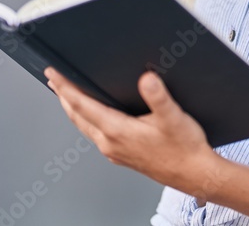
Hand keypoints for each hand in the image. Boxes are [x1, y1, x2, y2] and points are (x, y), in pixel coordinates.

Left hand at [44, 66, 218, 191]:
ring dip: (73, 109)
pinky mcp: (122, 155)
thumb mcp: (173, 117)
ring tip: (67, 94)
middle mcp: (111, 143)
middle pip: (78, 116)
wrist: (194, 174)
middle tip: (53, 78)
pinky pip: (95, 134)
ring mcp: (115, 151)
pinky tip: (93, 116)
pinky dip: (87, 120)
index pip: (82, 105)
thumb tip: (146, 78)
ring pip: (85, 126)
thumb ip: (158, 96)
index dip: (66, 87)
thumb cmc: (185, 148)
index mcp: (118, 131)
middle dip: (64, 96)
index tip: (53, 73)